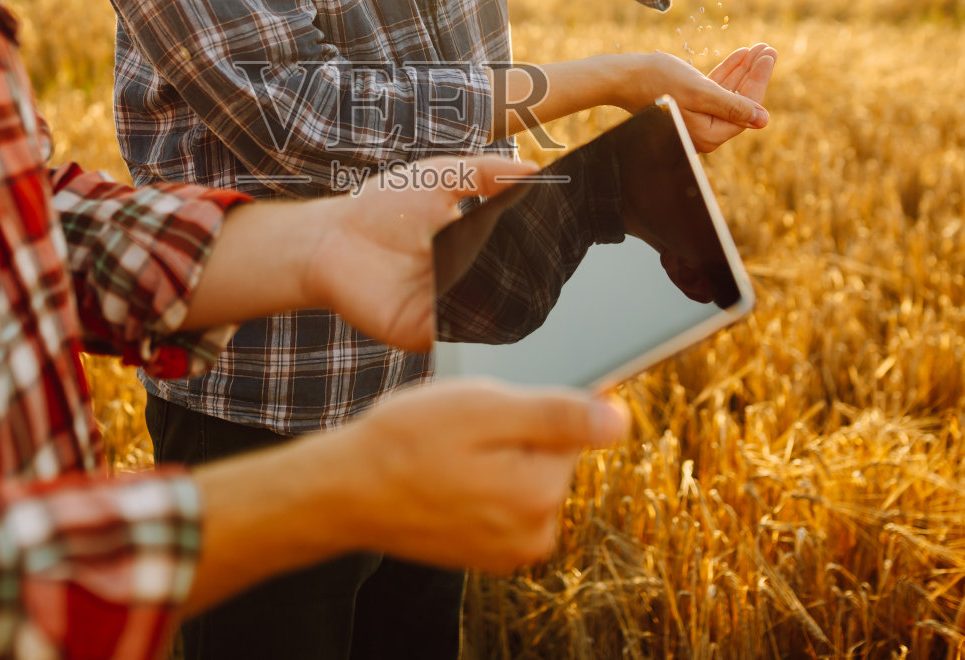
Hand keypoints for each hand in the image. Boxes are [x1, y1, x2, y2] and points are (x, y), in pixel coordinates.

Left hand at [302, 154, 535, 351]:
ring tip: (501, 269)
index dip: (538, 249)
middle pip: (509, 288)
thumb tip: (533, 168)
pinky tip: (469, 293)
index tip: (561, 236)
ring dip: (496, 296)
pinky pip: (454, 332)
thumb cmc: (384, 205)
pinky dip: (463, 318)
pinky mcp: (422, 332)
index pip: (518, 256)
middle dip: (526, 276)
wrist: (331, 237)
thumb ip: (486, 172)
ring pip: (487, 313)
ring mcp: (446, 311)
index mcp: (477, 250)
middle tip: (544, 259)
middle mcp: (467, 284)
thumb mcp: (441, 176)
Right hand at [328, 381, 628, 572]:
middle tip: (460, 433)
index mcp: (541, 493)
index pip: (572, 429)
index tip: (486, 414)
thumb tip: (620, 420)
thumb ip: (557, 414)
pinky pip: (503, 504)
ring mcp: (511, 551)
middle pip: (550, 457)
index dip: (528, 410)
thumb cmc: (403, 441)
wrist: (343, 491)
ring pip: (525, 479)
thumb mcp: (482, 408)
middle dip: (513, 436)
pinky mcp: (489, 555)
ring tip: (448, 457)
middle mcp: (536, 533)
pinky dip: (481, 485)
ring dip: (495, 461)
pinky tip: (445, 478)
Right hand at [610, 46, 775, 151]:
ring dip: (743, 70)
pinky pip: (714, 90)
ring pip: (728, 93)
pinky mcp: (688, 106)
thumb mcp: (700, 92)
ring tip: (758, 49)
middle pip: (739, 101)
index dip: (759, 81)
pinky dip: (726, 73)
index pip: (745, 109)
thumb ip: (733, 106)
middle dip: (754, 74)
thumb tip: (763, 120)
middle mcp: (703, 132)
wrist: (623, 77)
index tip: (769, 56)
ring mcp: (696, 120)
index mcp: (708, 134)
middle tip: (767, 49)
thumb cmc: (658, 82)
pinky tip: (739, 56)